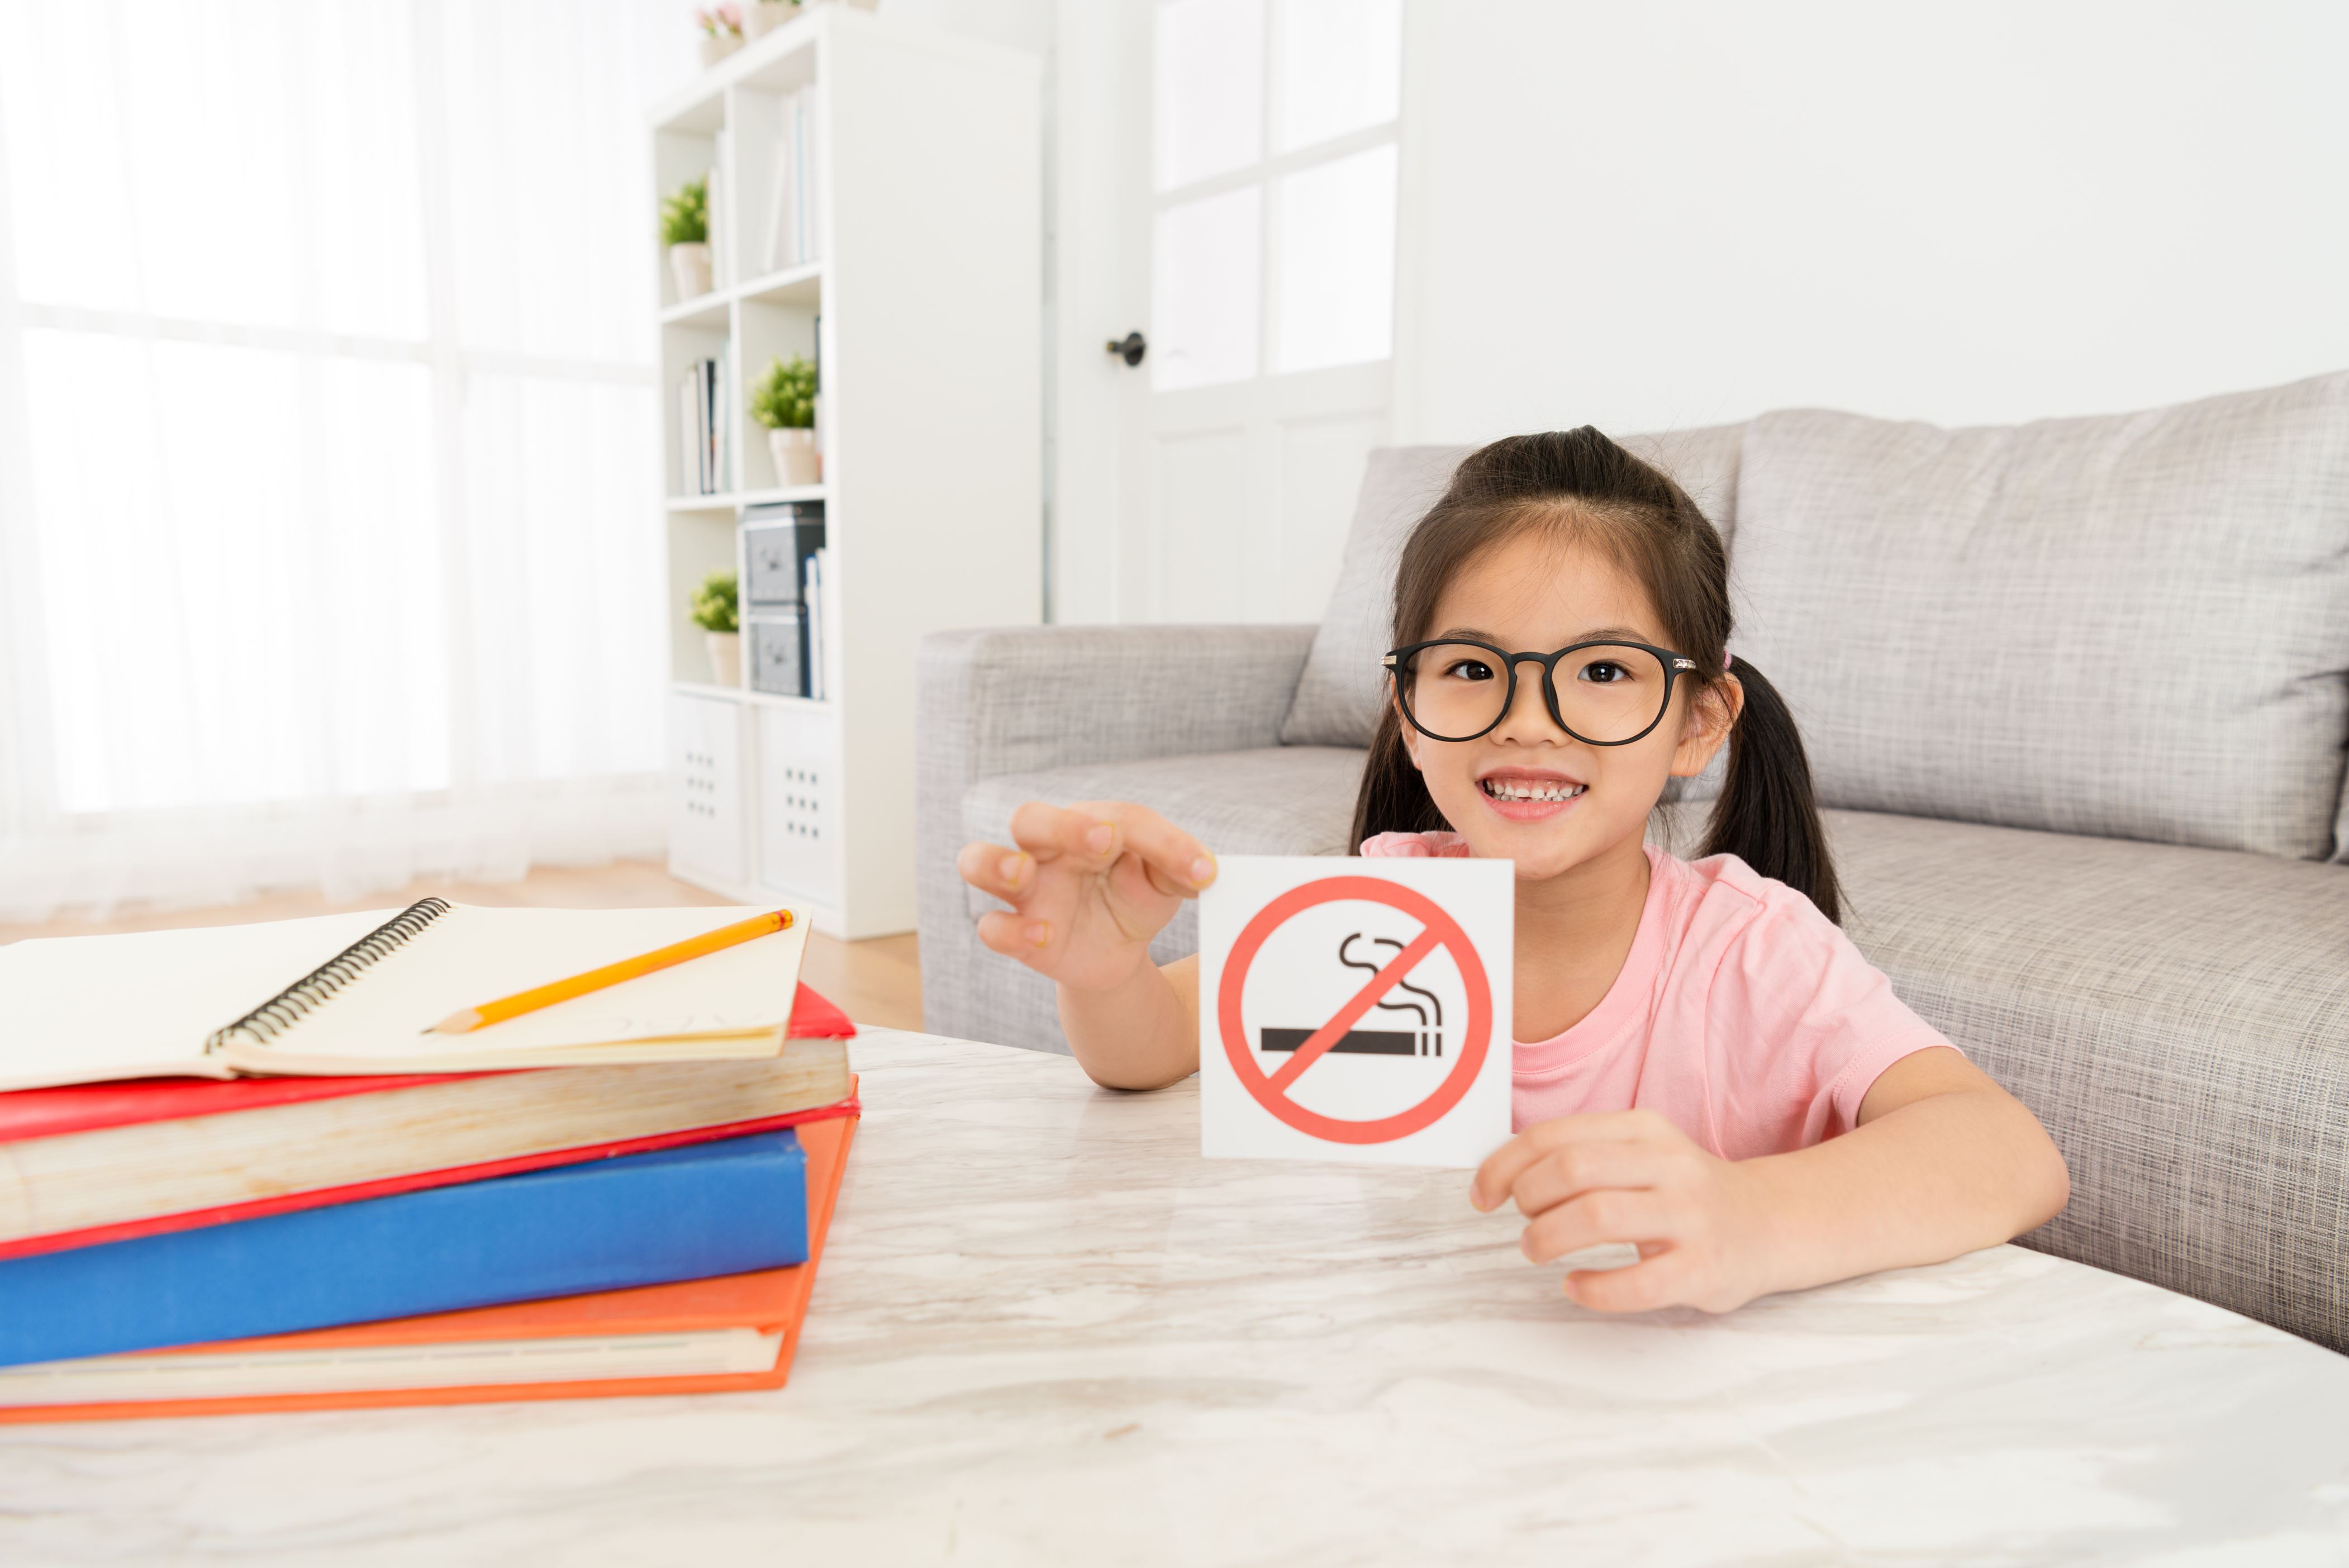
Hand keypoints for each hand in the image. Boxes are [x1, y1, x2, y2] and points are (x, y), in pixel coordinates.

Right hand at [957, 801, 1216, 993]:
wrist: (1116, 953)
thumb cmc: (1135, 899)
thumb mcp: (1164, 885)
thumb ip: (1179, 870)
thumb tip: (1206, 870)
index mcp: (1089, 825)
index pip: (1119, 819)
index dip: (1162, 841)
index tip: (1204, 872)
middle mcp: (1048, 849)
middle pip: (1029, 818)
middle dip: (1061, 825)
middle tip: (1102, 841)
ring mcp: (1026, 890)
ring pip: (978, 860)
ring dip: (995, 862)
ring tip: (1024, 872)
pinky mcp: (1016, 933)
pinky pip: (991, 926)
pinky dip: (1010, 930)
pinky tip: (1044, 935)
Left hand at [1471, 1110, 1776, 1312]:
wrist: (1768, 1224)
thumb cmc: (1681, 1192)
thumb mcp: (1638, 1153)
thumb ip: (1580, 1154)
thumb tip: (1500, 1175)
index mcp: (1643, 1129)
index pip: (1554, 1136)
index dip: (1504, 1166)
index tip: (1483, 1195)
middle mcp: (1669, 1164)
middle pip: (1571, 1169)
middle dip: (1528, 1199)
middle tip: (1524, 1224)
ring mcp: (1690, 1215)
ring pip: (1598, 1215)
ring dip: (1549, 1238)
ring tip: (1538, 1251)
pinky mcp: (1704, 1267)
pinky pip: (1637, 1282)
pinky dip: (1593, 1288)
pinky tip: (1576, 1287)